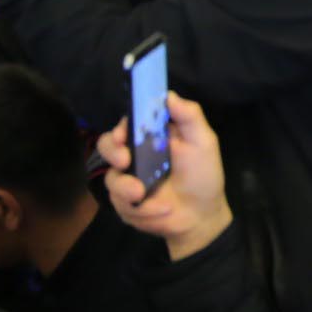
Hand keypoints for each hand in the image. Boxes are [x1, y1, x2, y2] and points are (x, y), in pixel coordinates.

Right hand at [100, 91, 232, 261]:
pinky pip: (121, 205)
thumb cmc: (203, 175)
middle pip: (107, 146)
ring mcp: (127, 180)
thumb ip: (189, 117)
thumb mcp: (203, 142)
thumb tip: (169, 95)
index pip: (127, 124)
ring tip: (149, 197)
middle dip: (112, 152)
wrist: (202, 216)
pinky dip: (143, 211)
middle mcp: (135, 155)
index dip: (120, 127)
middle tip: (124, 162)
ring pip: (111, 179)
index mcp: (151, 137)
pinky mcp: (125, 204)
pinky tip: (162, 211)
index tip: (123, 135)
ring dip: (129, 191)